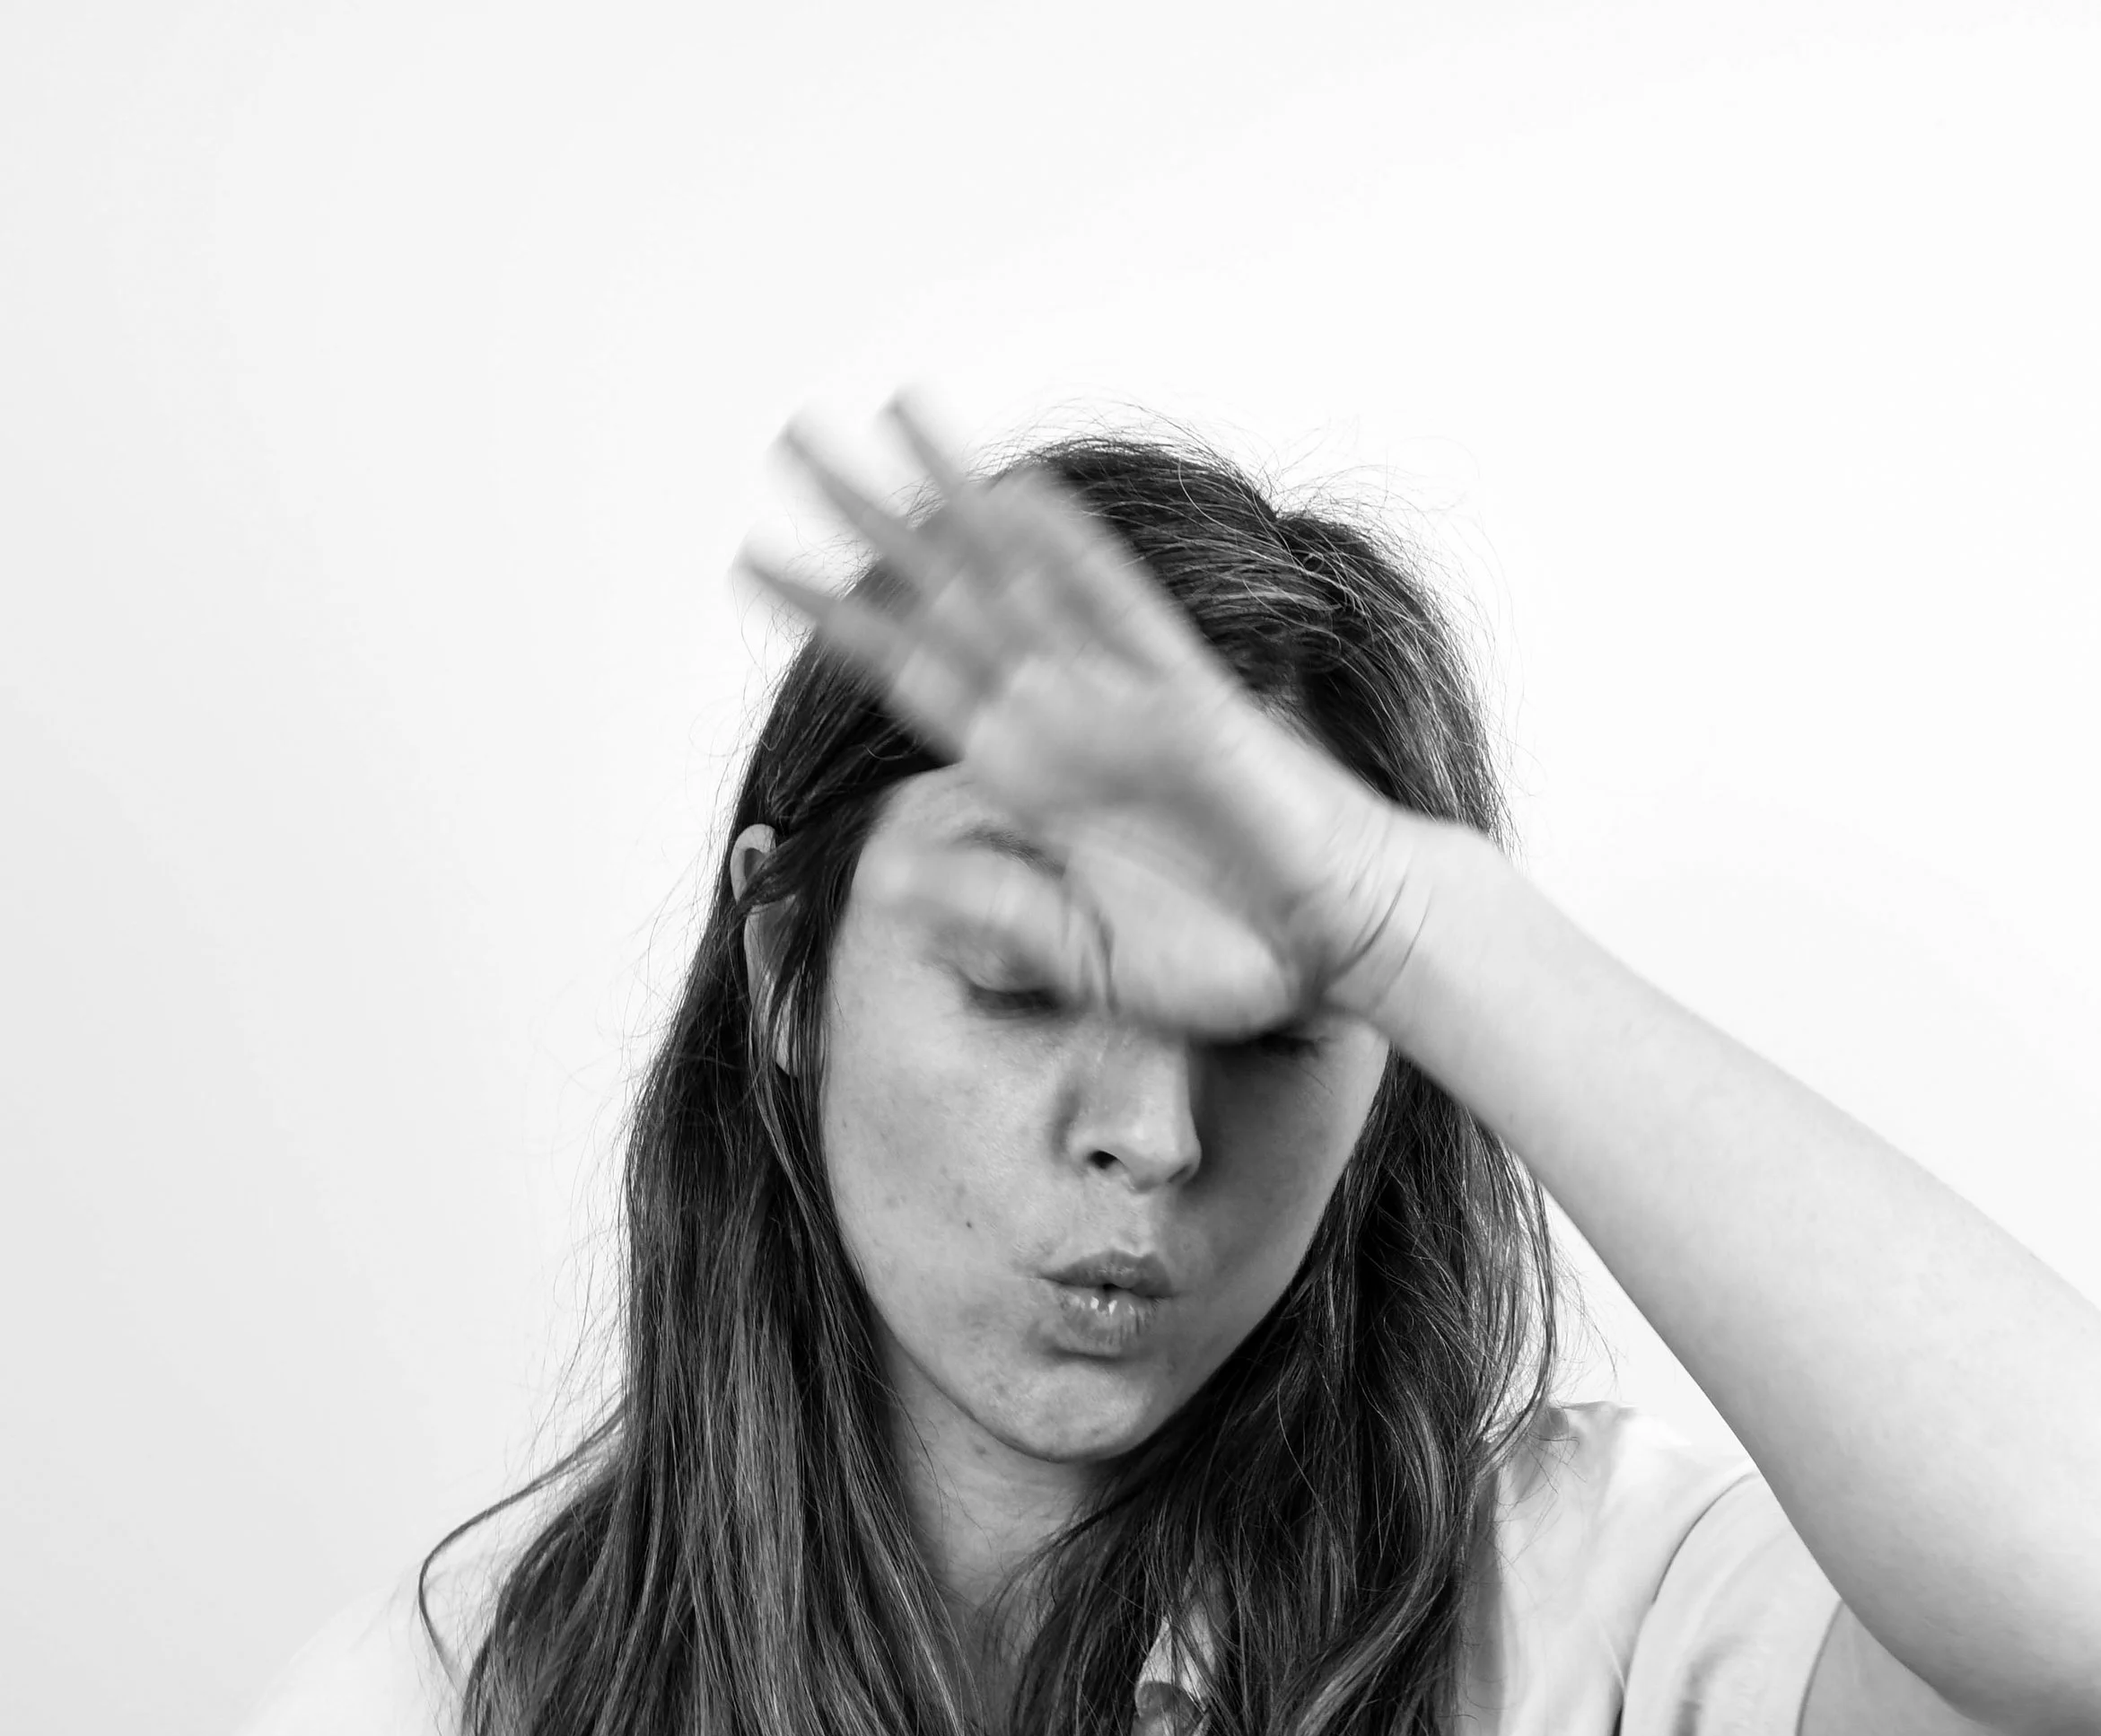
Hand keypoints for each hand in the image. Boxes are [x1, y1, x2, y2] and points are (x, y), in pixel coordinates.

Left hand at [737, 400, 1420, 1041]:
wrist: (1342, 947)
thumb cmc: (1234, 955)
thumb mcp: (1087, 957)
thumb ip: (998, 916)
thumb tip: (890, 886)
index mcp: (1030, 772)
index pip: (910, 671)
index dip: (833, 615)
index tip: (756, 560)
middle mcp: (1064, 717)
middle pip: (945, 597)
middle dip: (865, 519)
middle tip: (792, 437)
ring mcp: (1124, 699)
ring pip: (1021, 577)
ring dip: (953, 498)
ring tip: (884, 411)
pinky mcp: (1190, 704)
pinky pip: (1122, 617)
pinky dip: (1070, 556)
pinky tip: (1010, 497)